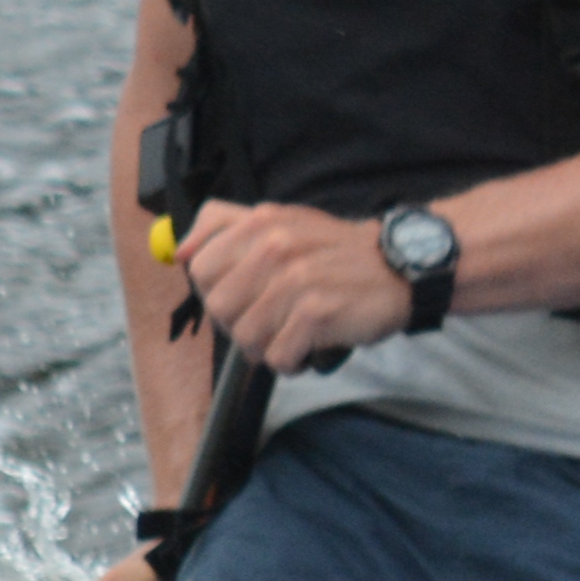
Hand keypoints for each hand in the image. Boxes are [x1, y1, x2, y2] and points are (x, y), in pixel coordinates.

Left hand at [172, 196, 416, 373]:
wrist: (400, 268)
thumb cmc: (335, 252)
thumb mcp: (281, 219)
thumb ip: (226, 225)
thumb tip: (179, 251)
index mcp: (260, 222)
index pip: (199, 267)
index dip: (215, 291)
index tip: (242, 297)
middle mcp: (273, 247)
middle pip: (218, 308)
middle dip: (239, 324)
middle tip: (269, 322)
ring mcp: (294, 281)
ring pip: (245, 337)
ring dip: (267, 347)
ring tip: (292, 335)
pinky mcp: (315, 314)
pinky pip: (278, 357)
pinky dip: (293, 361)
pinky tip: (311, 347)